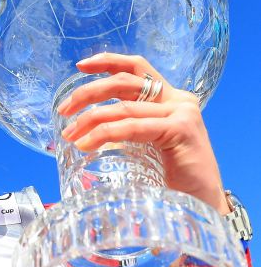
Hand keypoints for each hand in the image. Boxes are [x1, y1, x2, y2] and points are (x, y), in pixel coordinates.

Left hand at [56, 53, 229, 213]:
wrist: (203, 205)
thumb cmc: (172, 180)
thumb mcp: (146, 146)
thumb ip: (127, 129)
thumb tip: (83, 127)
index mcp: (170, 99)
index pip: (137, 68)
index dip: (108, 61)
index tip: (80, 66)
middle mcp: (179, 99)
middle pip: (124, 82)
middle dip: (88, 93)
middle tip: (63, 110)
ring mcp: (182, 113)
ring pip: (124, 107)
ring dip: (90, 119)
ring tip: (70, 135)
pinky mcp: (182, 130)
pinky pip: (133, 126)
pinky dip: (105, 133)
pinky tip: (86, 144)